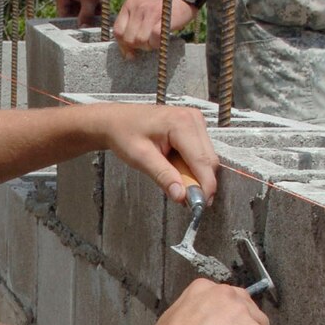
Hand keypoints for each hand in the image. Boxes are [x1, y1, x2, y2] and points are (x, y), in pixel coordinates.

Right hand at [55, 0, 102, 25]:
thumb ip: (85, 14)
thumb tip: (82, 28)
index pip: (63, 15)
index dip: (73, 24)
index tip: (83, 32)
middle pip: (73, 12)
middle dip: (84, 17)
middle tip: (94, 24)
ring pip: (83, 7)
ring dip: (91, 11)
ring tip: (100, 13)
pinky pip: (88, 1)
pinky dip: (95, 5)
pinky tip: (103, 6)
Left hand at [104, 102, 218, 204]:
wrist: (116, 121)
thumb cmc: (124, 133)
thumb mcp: (141, 158)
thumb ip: (164, 177)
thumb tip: (181, 195)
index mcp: (182, 123)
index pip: (202, 161)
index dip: (205, 186)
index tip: (201, 205)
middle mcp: (193, 119)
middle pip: (208, 160)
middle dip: (200, 182)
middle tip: (184, 198)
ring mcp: (195, 122)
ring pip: (207, 158)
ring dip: (195, 175)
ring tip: (173, 179)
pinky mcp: (193, 127)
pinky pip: (201, 153)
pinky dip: (191, 167)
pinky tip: (176, 169)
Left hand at [113, 0, 197, 56]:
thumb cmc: (166, 2)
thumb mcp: (144, 5)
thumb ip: (134, 21)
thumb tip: (128, 50)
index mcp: (130, 4)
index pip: (117, 31)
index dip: (123, 45)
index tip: (130, 52)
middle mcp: (137, 7)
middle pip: (128, 39)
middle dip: (137, 46)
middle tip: (148, 43)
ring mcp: (149, 13)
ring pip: (139, 41)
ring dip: (148, 45)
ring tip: (156, 39)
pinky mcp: (162, 20)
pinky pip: (153, 39)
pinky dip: (157, 44)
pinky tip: (162, 39)